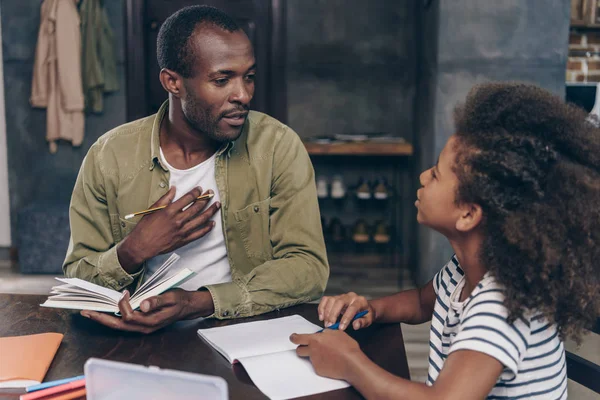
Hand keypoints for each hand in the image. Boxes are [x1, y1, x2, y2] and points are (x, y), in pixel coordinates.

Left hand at [80, 288, 213, 333]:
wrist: (188, 307)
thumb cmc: (180, 300)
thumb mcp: (171, 297)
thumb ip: (157, 301)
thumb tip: (143, 304)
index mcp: (151, 322)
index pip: (129, 316)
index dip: (123, 305)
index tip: (125, 292)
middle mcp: (144, 328)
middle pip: (118, 326)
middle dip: (101, 318)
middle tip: (85, 312)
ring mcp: (142, 327)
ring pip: (119, 326)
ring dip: (104, 319)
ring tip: (90, 312)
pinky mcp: (142, 324)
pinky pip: (123, 323)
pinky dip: (112, 317)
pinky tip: (106, 312)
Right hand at [118, 187, 219, 269]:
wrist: (142, 245)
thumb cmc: (146, 226)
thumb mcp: (153, 209)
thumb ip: (165, 198)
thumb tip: (174, 188)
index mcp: (170, 211)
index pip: (188, 198)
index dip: (196, 192)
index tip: (200, 189)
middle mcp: (178, 220)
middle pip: (197, 207)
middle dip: (206, 199)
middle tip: (211, 193)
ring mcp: (182, 231)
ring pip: (201, 219)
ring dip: (211, 211)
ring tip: (217, 205)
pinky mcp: (184, 240)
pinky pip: (199, 233)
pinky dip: (207, 228)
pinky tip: (212, 223)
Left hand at [290, 330, 361, 379]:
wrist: (351, 363)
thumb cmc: (347, 347)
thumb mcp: (337, 333)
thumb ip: (326, 333)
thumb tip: (323, 333)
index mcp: (315, 339)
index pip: (298, 338)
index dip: (293, 338)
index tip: (293, 337)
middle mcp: (312, 350)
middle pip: (299, 350)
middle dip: (302, 348)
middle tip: (309, 348)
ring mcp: (314, 361)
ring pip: (309, 358)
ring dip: (314, 356)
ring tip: (326, 355)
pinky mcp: (318, 370)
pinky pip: (317, 366)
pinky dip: (322, 364)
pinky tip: (331, 362)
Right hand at [319, 292, 374, 330]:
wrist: (364, 307)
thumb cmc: (366, 314)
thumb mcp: (368, 320)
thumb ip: (362, 322)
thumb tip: (355, 325)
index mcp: (360, 301)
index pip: (352, 308)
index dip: (346, 318)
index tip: (341, 328)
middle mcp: (350, 296)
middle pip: (339, 302)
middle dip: (333, 314)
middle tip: (330, 326)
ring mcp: (341, 295)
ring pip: (331, 300)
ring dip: (326, 312)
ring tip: (326, 323)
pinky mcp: (335, 297)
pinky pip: (326, 299)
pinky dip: (321, 308)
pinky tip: (321, 317)